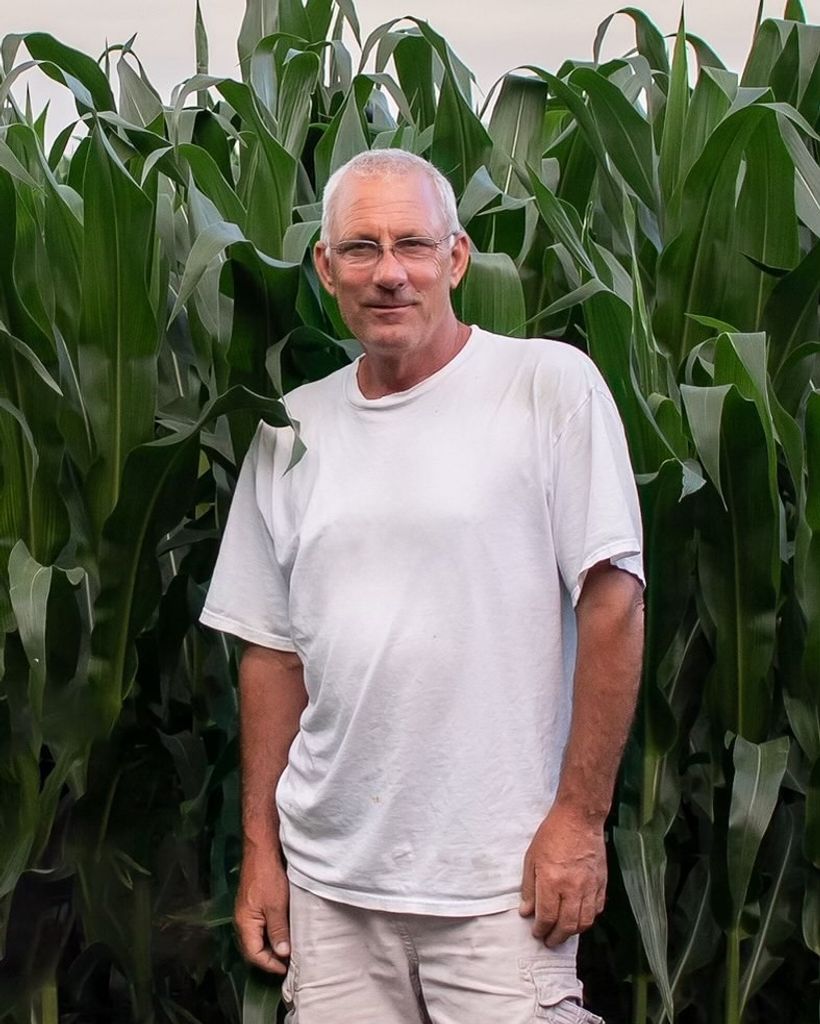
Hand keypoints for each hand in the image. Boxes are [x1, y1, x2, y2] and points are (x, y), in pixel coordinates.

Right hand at [234, 856, 290, 973]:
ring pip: (256, 939)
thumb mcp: (276, 905)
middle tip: (288, 963)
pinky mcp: (252, 905)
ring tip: (287, 951)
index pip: (254, 955)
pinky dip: (269, 935)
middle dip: (269, 959)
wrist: (261, 851)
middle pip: (252, 949)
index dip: (270, 965)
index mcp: (245, 924)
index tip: (286, 968)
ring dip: (269, 947)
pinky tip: (281, 933)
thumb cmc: (267, 876)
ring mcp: (246, 913)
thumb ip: (278, 930)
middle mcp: (242, 921)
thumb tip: (282, 953)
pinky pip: (258, 928)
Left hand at [519, 803, 606, 946]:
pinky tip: (580, 917)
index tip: (537, 932)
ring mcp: (590, 886)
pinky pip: (597, 909)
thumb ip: (529, 887)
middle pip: (567, 925)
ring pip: (584, 921)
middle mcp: (572, 888)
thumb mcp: (531, 858)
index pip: (546, 917)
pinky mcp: (601, 883)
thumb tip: (526, 912)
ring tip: (564, 932)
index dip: (540, 929)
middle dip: (556, 937)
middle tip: (549, 941)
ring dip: (573, 932)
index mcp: (552, 881)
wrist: (579, 818)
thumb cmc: (552, 834)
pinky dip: (588, 918)